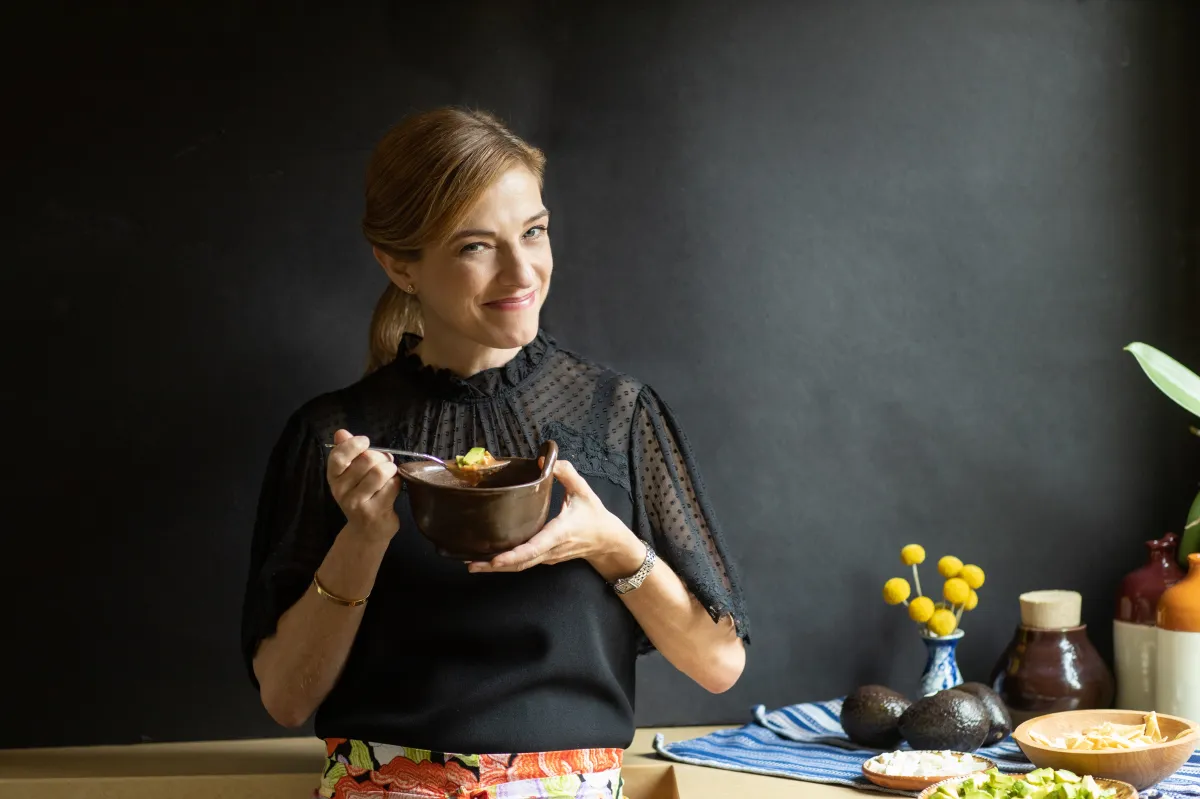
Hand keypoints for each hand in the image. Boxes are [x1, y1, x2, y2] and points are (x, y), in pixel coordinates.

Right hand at [326, 429, 400, 543]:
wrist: (366, 532)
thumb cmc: (361, 496)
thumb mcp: (350, 475)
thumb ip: (348, 452)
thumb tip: (341, 432)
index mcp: (334, 478)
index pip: (339, 456)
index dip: (354, 444)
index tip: (366, 442)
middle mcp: (342, 490)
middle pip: (367, 460)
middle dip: (382, 458)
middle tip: (385, 464)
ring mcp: (358, 502)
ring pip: (381, 472)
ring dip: (391, 470)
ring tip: (390, 475)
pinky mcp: (375, 511)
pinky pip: (392, 486)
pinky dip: (397, 483)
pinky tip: (392, 490)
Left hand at [468, 460, 646, 580]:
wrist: (607, 541)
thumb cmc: (595, 516)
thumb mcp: (584, 491)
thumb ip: (566, 473)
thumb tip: (544, 459)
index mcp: (560, 533)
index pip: (535, 547)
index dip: (515, 555)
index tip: (496, 560)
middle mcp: (551, 549)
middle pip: (521, 563)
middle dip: (496, 566)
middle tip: (471, 565)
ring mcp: (548, 557)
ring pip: (521, 566)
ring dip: (497, 568)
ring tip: (473, 565)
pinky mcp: (545, 559)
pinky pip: (524, 563)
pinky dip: (506, 564)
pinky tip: (489, 561)